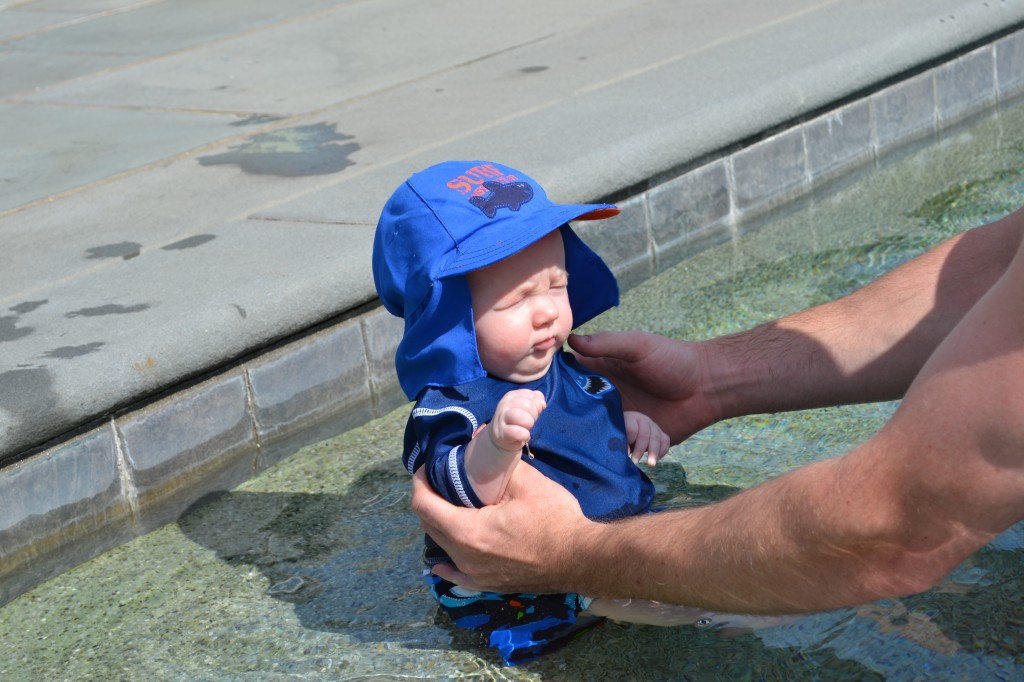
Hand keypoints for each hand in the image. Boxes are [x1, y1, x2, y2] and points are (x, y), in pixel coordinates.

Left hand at [411, 462, 587, 593]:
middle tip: (439, 480)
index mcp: (468, 532)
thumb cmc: (555, 519)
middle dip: (429, 500)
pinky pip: (458, 575)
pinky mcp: (490, 584)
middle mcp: (465, 558)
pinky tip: (441, 563)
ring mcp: (477, 575)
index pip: (425, 506)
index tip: (426, 468)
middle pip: (430, 526)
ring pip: (444, 547)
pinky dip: (447, 565)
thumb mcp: (526, 482)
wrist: (581, 558)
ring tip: (449, 505)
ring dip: (440, 524)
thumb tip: (481, 441)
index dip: (420, 483)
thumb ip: (499, 463)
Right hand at [488, 389, 545, 452]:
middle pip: (528, 405)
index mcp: (511, 396)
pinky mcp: (502, 433)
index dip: (537, 405)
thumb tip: (542, 403)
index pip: (531, 395)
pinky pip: (518, 432)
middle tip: (530, 422)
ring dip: (529, 423)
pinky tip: (524, 436)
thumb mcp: (525, 408)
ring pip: (520, 416)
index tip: (532, 412)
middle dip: (534, 415)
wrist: (500, 436)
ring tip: (527, 428)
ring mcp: (502, 419)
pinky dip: (525, 435)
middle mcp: (505, 405)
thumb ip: (535, 401)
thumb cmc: (516, 420)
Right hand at [569, 331, 719, 442]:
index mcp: (601, 375)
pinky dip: (646, 450)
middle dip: (587, 425)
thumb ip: (606, 343)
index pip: (570, 383)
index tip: (555, 398)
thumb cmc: (673, 360)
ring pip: (607, 440)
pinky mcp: (641, 441)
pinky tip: (659, 438)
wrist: (708, 385)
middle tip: (604, 423)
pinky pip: (633, 453)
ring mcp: (623, 423)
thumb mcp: (638, 345)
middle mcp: (607, 401)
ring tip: (644, 429)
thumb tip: (570, 339)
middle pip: (582, 418)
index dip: (560, 390)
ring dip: (624, 440)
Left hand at [624, 411, 670, 465]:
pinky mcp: (661, 433)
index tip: (625, 453)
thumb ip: (619, 442)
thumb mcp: (616, 436)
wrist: (628, 428)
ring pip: (657, 437)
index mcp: (630, 418)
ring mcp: (653, 426)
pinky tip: (656, 459)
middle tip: (635, 461)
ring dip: (654, 452)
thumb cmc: (619, 434)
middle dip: (640, 449)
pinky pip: (666, 441)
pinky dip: (662, 450)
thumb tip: (628, 451)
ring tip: (650, 464)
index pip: (632, 429)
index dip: (629, 442)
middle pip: (645, 434)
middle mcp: (643, 420)